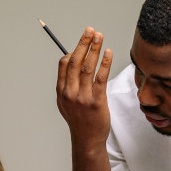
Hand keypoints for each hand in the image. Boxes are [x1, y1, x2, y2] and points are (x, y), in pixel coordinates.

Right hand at [56, 27, 113, 150]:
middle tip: (90, 30)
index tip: (83, 42)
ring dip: (94, 49)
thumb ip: (68, 84)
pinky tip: (108, 52)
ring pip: (87, 67)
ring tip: (100, 36)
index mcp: (61, 91)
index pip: (64, 64)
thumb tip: (74, 61)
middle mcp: (69, 93)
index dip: (74, 50)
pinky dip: (104, 63)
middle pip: (75, 61)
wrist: (87, 140)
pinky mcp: (96, 102)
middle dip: (83, 43)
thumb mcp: (67, 102)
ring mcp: (82, 97)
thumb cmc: (80, 120)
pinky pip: (100, 78)